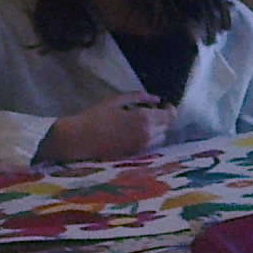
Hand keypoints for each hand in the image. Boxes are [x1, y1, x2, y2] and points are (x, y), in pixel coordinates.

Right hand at [38, 94, 172, 161]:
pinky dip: (151, 137)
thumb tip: (156, 98)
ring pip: (161, 136)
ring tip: (142, 121)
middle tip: (150, 110)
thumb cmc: (96, 116)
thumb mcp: (116, 101)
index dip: (170, 110)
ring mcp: (145, 146)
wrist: (82, 139)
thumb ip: (138, 97)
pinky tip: (136, 131)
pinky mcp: (139, 155)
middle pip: (167, 126)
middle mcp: (149, 134)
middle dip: (162, 118)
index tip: (165, 104)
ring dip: (157, 128)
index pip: (170, 116)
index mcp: (144, 119)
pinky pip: (153, 144)